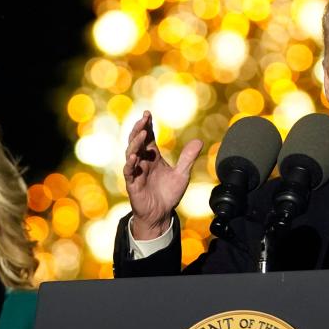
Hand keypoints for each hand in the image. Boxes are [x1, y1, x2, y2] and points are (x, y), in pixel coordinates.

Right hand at [123, 111, 202, 239]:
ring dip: (135, 143)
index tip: (148, 113)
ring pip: (131, 153)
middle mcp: (142, 162)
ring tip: (141, 133)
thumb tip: (200, 140)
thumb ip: (188, 158)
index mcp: (152, 157)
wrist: (161, 214)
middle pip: (137, 141)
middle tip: (144, 118)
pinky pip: (129, 171)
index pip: (147, 137)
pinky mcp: (133, 184)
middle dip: (139, 129)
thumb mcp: (182, 175)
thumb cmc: (168, 194)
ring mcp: (136, 172)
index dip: (146, 125)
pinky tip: (134, 157)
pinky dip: (131, 163)